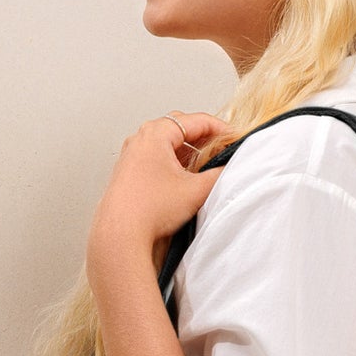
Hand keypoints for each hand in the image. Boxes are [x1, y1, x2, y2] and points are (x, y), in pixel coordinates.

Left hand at [87, 112, 237, 285]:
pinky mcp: (129, 171)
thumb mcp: (196, 190)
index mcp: (155, 134)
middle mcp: (140, 139)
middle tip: (223, 150)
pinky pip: (157, 157)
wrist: (120, 235)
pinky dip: (175, 162)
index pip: (197, 120)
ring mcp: (132, 155)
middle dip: (205, 138)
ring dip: (190, 151)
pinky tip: (186, 178)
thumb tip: (231, 168)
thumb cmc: (149, 210)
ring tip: (207, 165)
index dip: (222, 129)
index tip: (235, 139)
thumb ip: (220, 174)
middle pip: (181, 128)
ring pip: (168, 143)